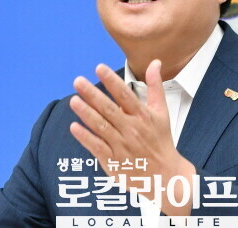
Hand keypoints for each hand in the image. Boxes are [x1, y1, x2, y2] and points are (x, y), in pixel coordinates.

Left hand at [69, 59, 195, 215]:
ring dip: (86, 113)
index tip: (99, 68)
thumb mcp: (162, 112)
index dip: (112, 81)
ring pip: (101, 127)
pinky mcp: (113, 161)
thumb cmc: (160, 140)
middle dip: (92, 94)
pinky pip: (97, 147)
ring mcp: (121, 145)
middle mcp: (131, 129)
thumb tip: (155, 63)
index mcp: (142, 116)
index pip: (125, 95)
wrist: (164, 175)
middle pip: (109, 109)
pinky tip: (74, 127)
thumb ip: (155, 86)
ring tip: (73, 100)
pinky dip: (85, 137)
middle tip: (78, 81)